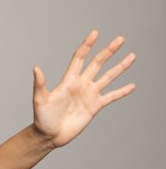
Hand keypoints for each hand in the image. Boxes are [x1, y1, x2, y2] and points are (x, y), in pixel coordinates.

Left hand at [32, 30, 135, 147]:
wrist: (49, 135)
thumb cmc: (42, 118)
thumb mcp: (39, 100)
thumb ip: (39, 84)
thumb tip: (36, 68)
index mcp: (69, 80)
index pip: (80, 58)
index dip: (87, 45)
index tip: (95, 33)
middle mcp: (81, 84)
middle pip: (97, 63)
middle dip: (109, 51)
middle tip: (121, 38)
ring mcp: (89, 94)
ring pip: (108, 77)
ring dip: (120, 67)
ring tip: (132, 56)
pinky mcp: (95, 106)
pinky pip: (111, 97)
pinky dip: (122, 91)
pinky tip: (132, 86)